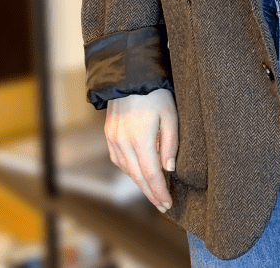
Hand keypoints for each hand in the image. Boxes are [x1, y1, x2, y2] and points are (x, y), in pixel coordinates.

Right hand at [104, 88, 177, 211]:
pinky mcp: (109, 133)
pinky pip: (117, 159)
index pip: (151, 175)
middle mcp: (123, 142)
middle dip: (150, 193)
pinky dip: (128, 169)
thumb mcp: (170, 115)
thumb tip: (168, 168)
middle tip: (162, 204)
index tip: (167, 203)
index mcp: (141, 139)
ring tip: (152, 190)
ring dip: (139, 182)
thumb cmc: (155, 93)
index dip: (159, 192)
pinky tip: (137, 171)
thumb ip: (170, 143)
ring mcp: (113, 138)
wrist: (131, 74)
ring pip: (126, 169)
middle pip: (137, 176)